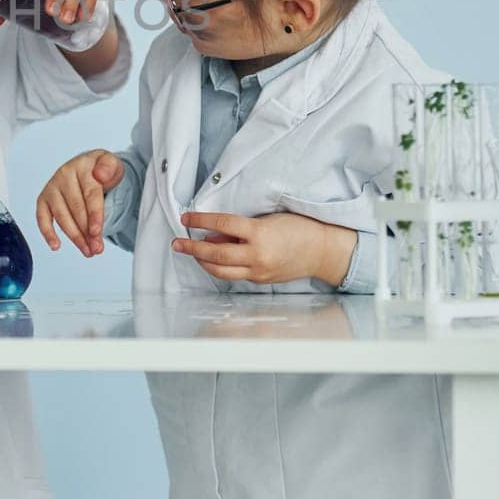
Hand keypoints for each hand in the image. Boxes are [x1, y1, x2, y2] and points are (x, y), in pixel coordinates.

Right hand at [37, 149, 123, 255]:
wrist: (89, 168)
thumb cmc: (100, 171)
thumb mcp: (112, 165)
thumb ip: (110, 168)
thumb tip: (100, 175)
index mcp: (82, 166)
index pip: (90, 194)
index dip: (94, 215)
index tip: (97, 232)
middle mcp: (64, 175)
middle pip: (76, 208)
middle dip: (86, 232)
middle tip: (96, 248)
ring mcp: (52, 187)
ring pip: (61, 216)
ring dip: (74, 237)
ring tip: (87, 250)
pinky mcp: (44, 199)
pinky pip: (42, 217)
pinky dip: (47, 233)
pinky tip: (55, 245)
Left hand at [174, 212, 355, 285]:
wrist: (322, 250)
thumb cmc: (299, 227)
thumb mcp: (268, 219)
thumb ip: (240, 229)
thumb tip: (212, 235)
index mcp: (260, 234)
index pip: (222, 225)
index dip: (200, 220)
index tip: (185, 218)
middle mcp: (257, 255)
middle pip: (215, 254)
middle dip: (192, 248)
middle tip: (176, 243)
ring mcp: (258, 271)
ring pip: (221, 271)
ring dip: (202, 262)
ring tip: (190, 252)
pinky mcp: (260, 281)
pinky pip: (234, 275)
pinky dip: (220, 267)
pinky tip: (213, 259)